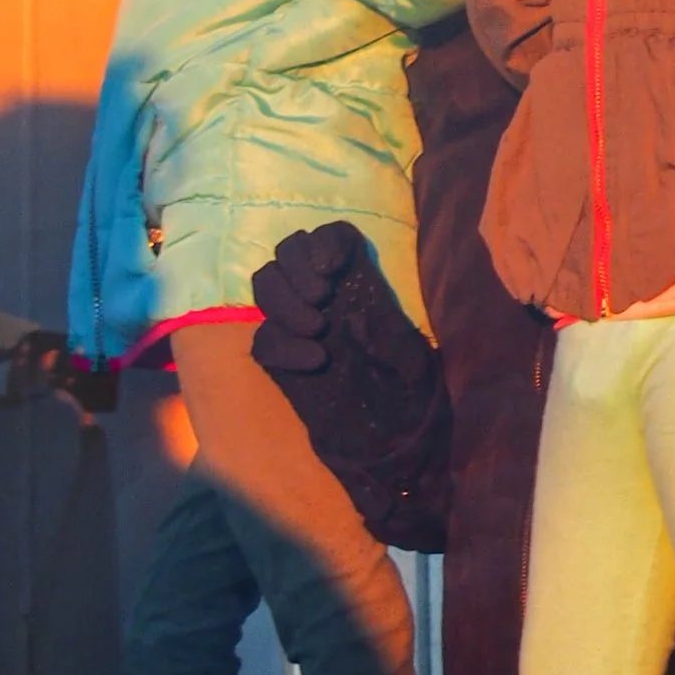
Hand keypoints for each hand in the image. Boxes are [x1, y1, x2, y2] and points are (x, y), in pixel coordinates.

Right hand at [252, 221, 453, 548]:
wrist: (390, 438)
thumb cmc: (410, 393)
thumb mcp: (411, 359)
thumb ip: (385, 334)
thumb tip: (353, 315)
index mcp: (360, 283)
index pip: (331, 237)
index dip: (323, 241)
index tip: (331, 266)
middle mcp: (326, 295)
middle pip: (288, 250)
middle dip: (295, 267)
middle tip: (321, 298)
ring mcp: (298, 321)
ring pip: (266, 282)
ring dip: (283, 298)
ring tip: (317, 328)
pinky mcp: (281, 355)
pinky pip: (263, 337)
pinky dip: (282, 343)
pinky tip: (313, 362)